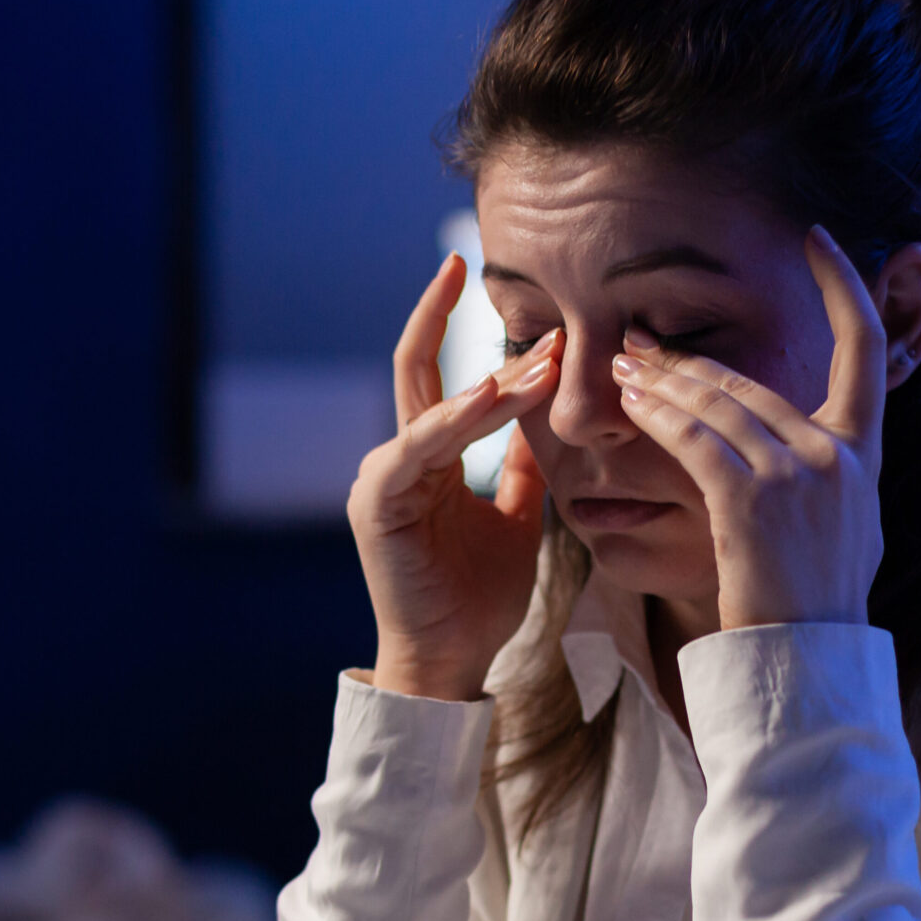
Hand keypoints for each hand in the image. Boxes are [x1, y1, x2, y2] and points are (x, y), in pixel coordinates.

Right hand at [349, 254, 562, 701]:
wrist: (451, 659)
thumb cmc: (478, 598)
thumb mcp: (516, 517)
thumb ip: (521, 467)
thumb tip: (542, 419)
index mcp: (427, 458)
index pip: (444, 377)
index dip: (475, 336)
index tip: (526, 304)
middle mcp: (399, 458)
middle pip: (417, 366)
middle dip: (438, 310)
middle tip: (472, 260)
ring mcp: (383, 477)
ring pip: (432, 404)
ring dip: (488, 378)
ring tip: (539, 352)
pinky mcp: (378, 502)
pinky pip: (420, 447)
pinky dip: (455, 419)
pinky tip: (491, 394)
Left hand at [611, 226, 888, 631]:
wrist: (811, 664)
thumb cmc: (816, 608)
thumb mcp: (845, 531)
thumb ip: (832, 478)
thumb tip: (817, 451)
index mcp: (865, 456)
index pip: (868, 349)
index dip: (847, 285)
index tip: (821, 239)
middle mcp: (838, 455)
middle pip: (753, 382)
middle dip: (687, 358)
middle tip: (638, 339)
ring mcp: (800, 474)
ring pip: (717, 405)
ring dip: (660, 382)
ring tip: (618, 365)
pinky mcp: (754, 500)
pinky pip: (696, 439)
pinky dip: (659, 416)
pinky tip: (628, 403)